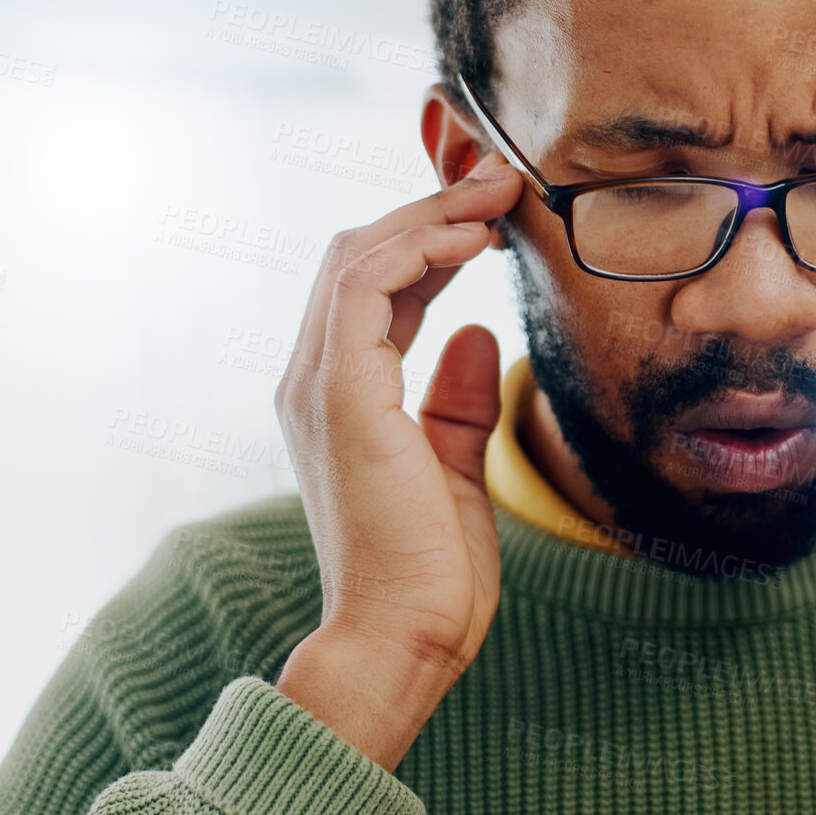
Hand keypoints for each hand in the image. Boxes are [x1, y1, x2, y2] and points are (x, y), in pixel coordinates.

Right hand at [271, 148, 522, 770]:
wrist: (403, 638)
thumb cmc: (429, 573)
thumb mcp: (456, 468)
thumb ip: (459, 401)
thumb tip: (479, 334)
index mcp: (341, 397)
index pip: (376, 287)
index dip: (431, 237)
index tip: (495, 209)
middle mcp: (316, 380)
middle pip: (360, 255)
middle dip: (430, 207)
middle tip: (499, 176)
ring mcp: (320, 385)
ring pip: (358, 257)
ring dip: (429, 215)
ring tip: (495, 192)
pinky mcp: (341, 396)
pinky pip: (364, 289)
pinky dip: (416, 249)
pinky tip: (471, 239)